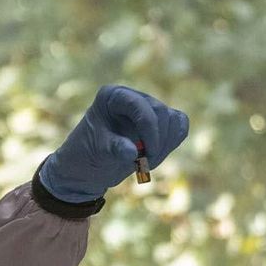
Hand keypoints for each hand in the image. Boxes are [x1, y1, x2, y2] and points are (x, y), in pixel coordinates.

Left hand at [38, 85, 189, 203]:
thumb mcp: (96, 152)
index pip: (140, 106)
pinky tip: (154, 157)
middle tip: (142, 164)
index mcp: (112, 97)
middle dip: (157, 142)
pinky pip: (180, 126)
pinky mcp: (159, 123)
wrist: (87, 169)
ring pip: (173, 120)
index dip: (149, 129)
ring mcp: (147, 109)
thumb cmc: (86, 155)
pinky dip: (172, 143)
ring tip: (145, 163)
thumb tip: (132, 152)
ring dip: (165, 146)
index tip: (146, 154)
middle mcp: (132, 97)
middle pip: (161, 112)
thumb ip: (113, 149)